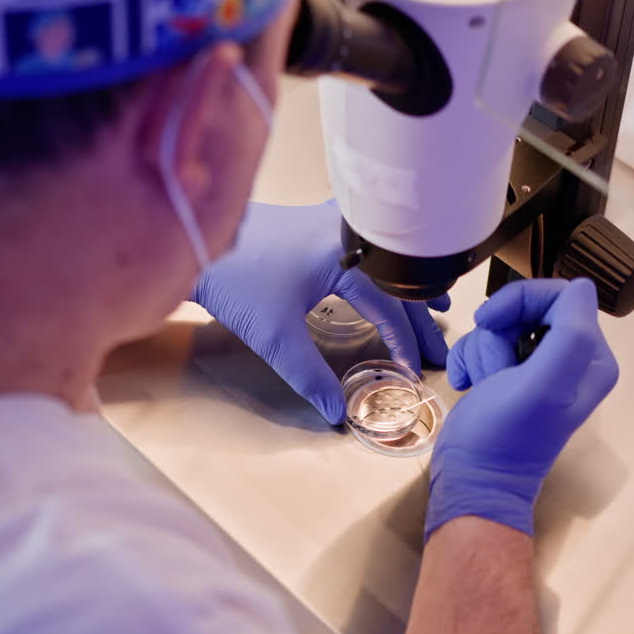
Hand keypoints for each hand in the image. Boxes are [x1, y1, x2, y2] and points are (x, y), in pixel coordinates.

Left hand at [191, 201, 449, 424]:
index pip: (389, 307)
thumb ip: (311, 376)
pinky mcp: (312, 221)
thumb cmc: (233, 280)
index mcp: (345, 255)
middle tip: (439, 351)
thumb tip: (337, 412)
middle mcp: (345, 231)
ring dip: (407, 288)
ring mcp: (329, 221)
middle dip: (420, 320)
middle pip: (396, 282)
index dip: (404, 344)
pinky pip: (365, 245)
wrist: (193, 238)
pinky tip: (385, 273)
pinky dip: (384, 267)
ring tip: (436, 308)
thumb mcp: (276, 337)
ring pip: (384, 261)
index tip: (414, 372)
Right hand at [426, 278, 618, 538]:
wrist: (471, 481)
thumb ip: (571, 334)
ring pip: (500, 325)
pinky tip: (468, 385)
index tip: (490, 322)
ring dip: (480, 350)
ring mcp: (536, 368)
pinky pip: (484, 343)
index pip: (562, 296)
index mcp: (591, 359)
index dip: (522, 300)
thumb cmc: (505, 436)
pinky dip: (469, 361)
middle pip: (527, 307)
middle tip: (492, 368)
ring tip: (481, 384)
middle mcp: (570, 360)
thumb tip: (579, 285)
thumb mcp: (543, 385)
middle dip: (498, 332)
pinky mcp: (506, 376)